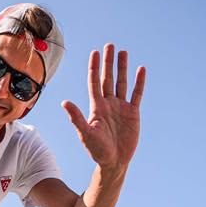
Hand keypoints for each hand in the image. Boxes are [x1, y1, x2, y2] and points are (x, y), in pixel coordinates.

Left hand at [61, 44, 145, 172]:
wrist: (114, 161)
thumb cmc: (97, 150)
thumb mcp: (86, 133)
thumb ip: (76, 117)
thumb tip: (64, 102)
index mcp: (96, 106)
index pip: (94, 82)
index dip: (94, 67)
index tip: (95, 52)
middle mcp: (108, 103)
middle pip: (108, 78)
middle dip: (108, 62)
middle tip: (109, 45)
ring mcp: (121, 107)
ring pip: (122, 83)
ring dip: (122, 68)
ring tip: (123, 52)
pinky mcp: (133, 113)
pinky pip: (136, 94)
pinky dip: (139, 82)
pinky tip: (140, 70)